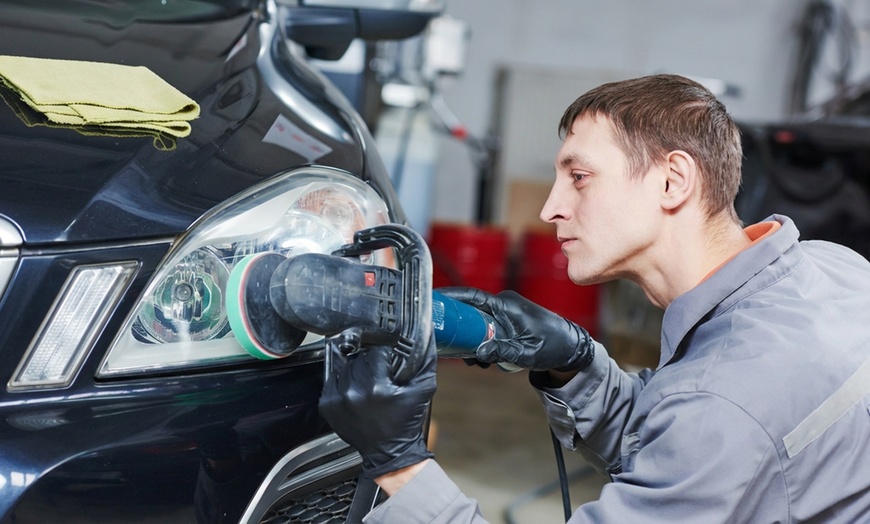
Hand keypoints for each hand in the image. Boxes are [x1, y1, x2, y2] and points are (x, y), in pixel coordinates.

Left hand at [318, 336, 436, 478]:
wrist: (389, 452)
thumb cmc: (406, 421)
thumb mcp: (423, 388)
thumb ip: (425, 360)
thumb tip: (426, 334)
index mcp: (377, 388)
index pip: (376, 352)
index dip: (385, 354)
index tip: (389, 363)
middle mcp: (353, 393)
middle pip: (359, 357)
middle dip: (370, 362)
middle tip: (380, 374)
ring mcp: (337, 400)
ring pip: (345, 366)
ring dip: (356, 370)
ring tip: (368, 383)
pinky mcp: (327, 405)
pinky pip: (333, 379)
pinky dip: (344, 381)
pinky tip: (356, 390)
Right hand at [437, 287, 593, 371]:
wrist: (571, 347)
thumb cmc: (553, 346)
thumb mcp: (527, 352)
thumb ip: (502, 351)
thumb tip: (477, 353)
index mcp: (507, 305)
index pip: (473, 296)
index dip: (451, 296)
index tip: (433, 300)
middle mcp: (504, 305)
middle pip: (469, 312)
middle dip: (459, 330)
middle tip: (453, 349)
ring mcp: (505, 313)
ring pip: (476, 323)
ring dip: (471, 341)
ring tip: (475, 362)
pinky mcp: (507, 321)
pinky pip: (486, 328)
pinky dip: (481, 342)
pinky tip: (484, 359)